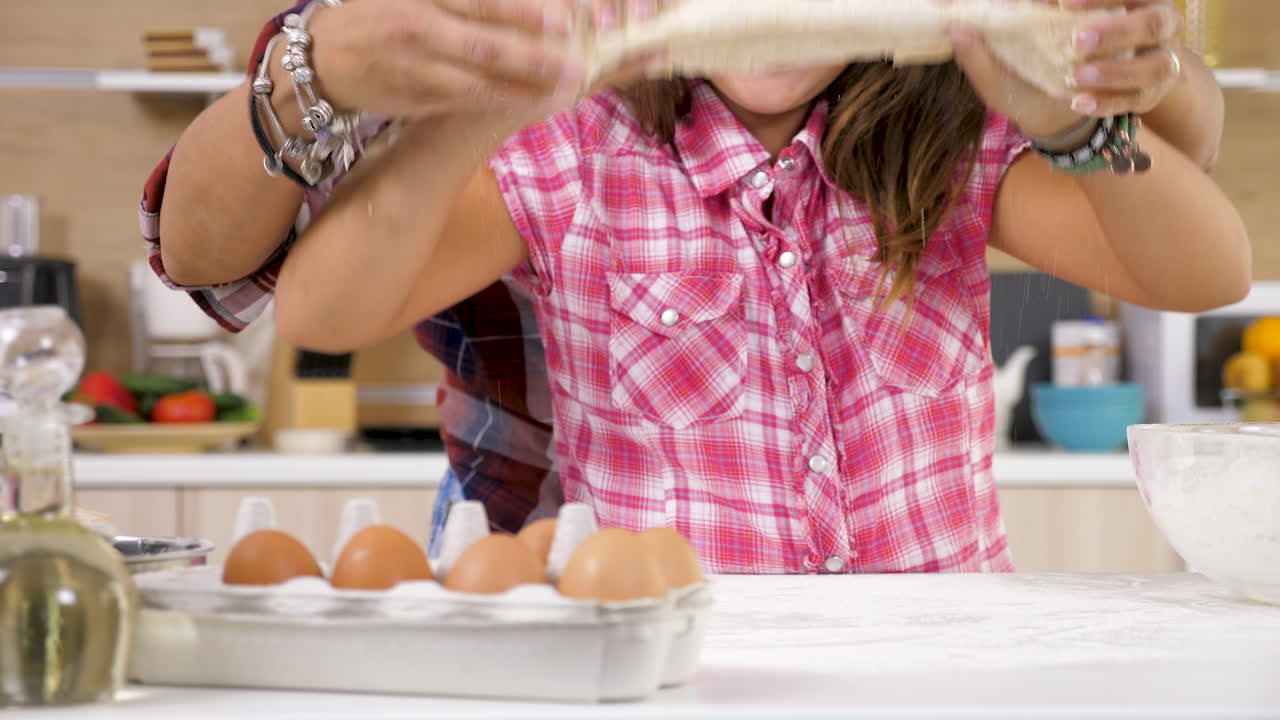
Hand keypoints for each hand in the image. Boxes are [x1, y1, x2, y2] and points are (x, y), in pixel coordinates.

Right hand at [306, 0, 584, 118]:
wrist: (320, 58)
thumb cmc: (376, 15)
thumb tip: (517, 3)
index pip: (483, 2)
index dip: (524, 11)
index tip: (563, 17)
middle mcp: (421, 31)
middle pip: (487, 45)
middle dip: (536, 56)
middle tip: (577, 62)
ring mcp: (419, 71)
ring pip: (481, 82)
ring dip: (526, 87)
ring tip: (567, 87)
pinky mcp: (418, 101)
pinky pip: (469, 103)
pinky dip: (503, 103)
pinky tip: (533, 102)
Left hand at [950, 0, 1183, 138]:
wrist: (1061, 113)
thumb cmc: (1037, 71)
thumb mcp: (1008, 63)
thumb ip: (987, 47)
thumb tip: (957, 28)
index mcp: (1119, 2)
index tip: (1060, 3)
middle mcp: (1147, 23)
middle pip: (1156, 19)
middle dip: (1116, 30)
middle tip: (1074, 43)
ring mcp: (1155, 62)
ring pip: (1157, 64)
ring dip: (1115, 71)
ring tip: (1075, 78)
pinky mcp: (1148, 97)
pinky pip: (1139, 100)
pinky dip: (1108, 103)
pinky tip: (1078, 103)